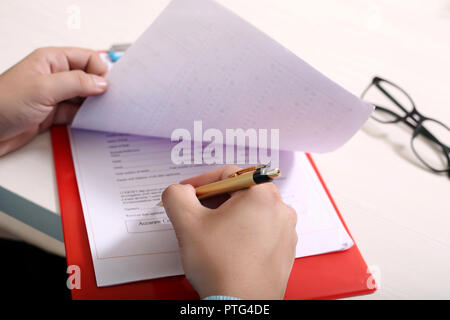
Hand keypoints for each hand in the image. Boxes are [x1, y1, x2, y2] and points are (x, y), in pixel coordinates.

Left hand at [0, 47, 107, 155]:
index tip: (109, 87)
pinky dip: (85, 118)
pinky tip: (91, 121)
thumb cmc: (2, 103)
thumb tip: (101, 82)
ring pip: (84, 98)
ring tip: (103, 113)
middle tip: (110, 101)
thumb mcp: (43, 89)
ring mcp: (54, 96)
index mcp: (51, 60)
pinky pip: (76, 113)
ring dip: (93, 105)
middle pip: (88, 78)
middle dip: (100, 89)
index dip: (100, 70)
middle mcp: (54, 76)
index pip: (86, 58)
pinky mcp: (53, 114)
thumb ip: (76, 83)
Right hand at [162, 166, 297, 298]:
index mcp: (262, 195)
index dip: (201, 182)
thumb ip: (177, 196)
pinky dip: (243, 233)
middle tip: (196, 213)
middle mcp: (281, 210)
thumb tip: (179, 191)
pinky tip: (228, 248)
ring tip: (211, 234)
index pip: (227, 175)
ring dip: (229, 217)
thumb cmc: (220, 266)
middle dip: (215, 200)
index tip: (187, 194)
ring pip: (251, 212)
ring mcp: (286, 231)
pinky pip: (261, 231)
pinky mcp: (285, 251)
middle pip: (240, 192)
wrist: (240, 306)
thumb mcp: (187, 223)